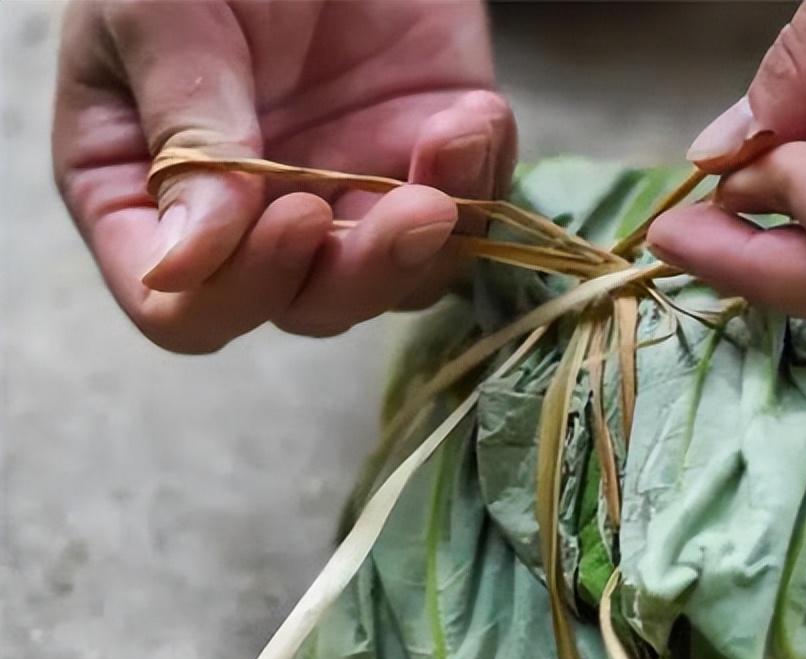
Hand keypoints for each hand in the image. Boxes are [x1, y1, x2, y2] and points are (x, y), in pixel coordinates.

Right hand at [54, 0, 514, 352]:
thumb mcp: (162, 16)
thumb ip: (184, 133)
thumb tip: (182, 266)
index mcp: (151, 195)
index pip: (183, 306)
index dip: (237, 290)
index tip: (288, 214)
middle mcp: (253, 218)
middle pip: (304, 307)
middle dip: (356, 274)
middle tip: (400, 210)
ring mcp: (347, 195)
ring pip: (394, 284)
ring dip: (425, 244)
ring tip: (443, 160)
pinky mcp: (426, 162)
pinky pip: (468, 215)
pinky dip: (480, 180)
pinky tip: (467, 116)